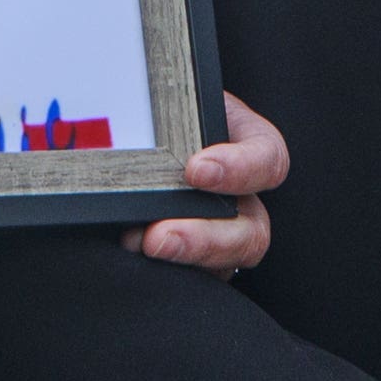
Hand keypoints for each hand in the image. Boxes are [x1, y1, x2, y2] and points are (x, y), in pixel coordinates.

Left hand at [122, 92, 286, 276]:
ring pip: (224, 264)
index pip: (267, 160)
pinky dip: (165, 278)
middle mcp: (238, 194)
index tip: (196, 170)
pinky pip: (190, 280)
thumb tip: (118, 118)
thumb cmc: (147, 107)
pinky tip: (132, 265)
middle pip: (252, 231)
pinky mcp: (187, 259)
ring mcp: (215, 232)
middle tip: (157, 238)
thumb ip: (159, 112)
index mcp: (243, 143)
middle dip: (207, 239)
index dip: (240, 169)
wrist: (113, 128)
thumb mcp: (164, 100)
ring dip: (185, 262)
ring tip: (137, 248)